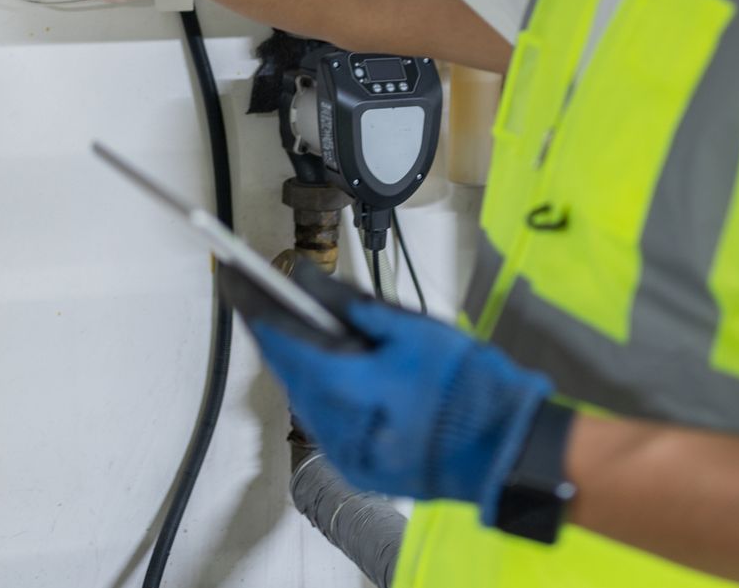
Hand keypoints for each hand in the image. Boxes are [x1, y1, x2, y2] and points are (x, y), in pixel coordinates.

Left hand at [249, 265, 553, 523]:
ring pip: (304, 392)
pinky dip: (323, 385)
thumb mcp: (408, 327)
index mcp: (343, 389)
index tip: (232, 272)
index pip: (278, 337)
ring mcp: (343, 452)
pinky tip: (335, 362)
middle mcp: (332, 428)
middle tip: (262, 286)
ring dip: (301, 355)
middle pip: (287, 366)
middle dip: (275, 326)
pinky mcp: (357, 465)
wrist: (506, 450)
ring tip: (303, 318)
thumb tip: (301, 276)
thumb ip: (346, 303)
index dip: (251, 301)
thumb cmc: (467, 386)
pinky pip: (324, 417)